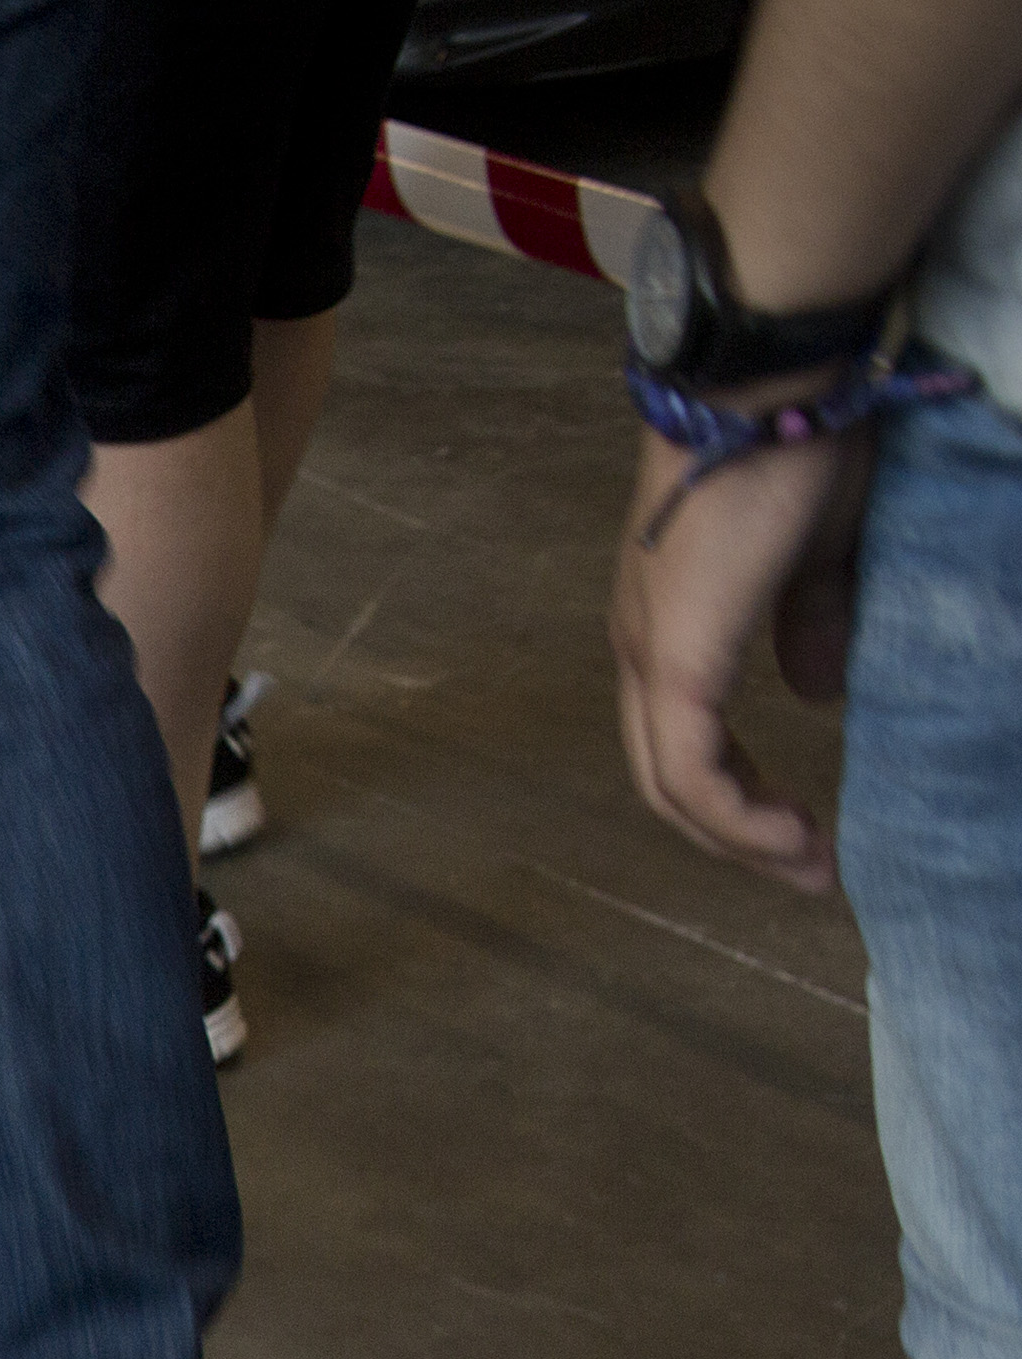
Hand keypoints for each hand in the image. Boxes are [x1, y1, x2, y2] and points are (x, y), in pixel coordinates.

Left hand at [613, 424, 871, 889]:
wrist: (770, 389)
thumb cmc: (794, 453)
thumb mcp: (814, 559)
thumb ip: (808, 626)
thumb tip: (816, 691)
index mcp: (671, 629)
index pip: (685, 739)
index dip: (738, 794)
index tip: (801, 829)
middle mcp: (643, 650)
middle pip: (669, 777)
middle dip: (736, 834)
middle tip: (809, 868)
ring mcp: (650, 655)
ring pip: (673, 785)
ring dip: (739, 837)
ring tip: (807, 865)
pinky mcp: (676, 659)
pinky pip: (690, 767)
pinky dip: (733, 815)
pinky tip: (785, 837)